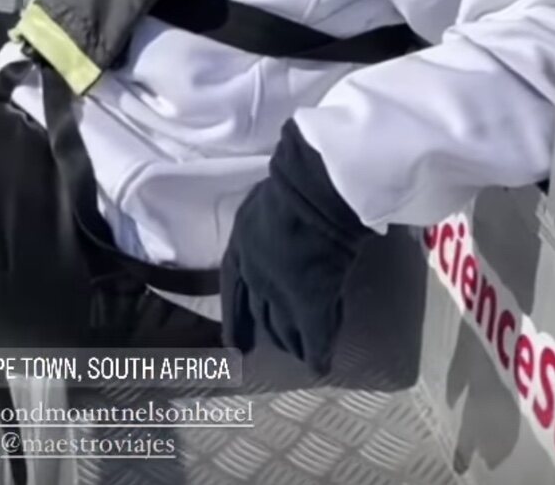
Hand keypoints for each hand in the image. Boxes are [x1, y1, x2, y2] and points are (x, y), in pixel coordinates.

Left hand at [220, 120, 371, 375]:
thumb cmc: (286, 190)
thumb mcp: (259, 206)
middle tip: (273, 346)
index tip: (234, 345)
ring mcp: (282, 296)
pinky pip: (315, 340)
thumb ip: (262, 226)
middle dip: (267, 332)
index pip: (232, 294)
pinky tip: (322, 365)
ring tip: (300, 350)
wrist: (309, 195)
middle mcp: (255, 279)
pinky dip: (319, 354)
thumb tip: (276, 225)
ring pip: (285, 331)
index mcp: (240, 251)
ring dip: (292, 341)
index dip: (235, 321)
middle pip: (259, 315)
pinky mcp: (311, 307)